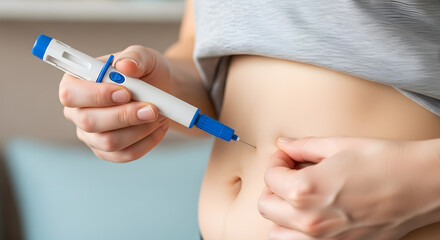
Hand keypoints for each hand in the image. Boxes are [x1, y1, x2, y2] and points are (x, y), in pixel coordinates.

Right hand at [60, 46, 170, 161]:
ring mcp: (90, 134)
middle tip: (153, 109)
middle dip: (124, 116)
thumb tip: (125, 66)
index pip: (71, 93)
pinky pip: (124, 154)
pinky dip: (147, 142)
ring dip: (140, 130)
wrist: (162, 91)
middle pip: (89, 122)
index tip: (126, 93)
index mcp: (76, 83)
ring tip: (160, 115)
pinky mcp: (107, 151)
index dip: (96, 95)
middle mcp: (76, 111)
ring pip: (109, 142)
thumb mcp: (145, 57)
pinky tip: (159, 127)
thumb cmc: (146, 71)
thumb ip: (135, 57)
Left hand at [258, 137, 439, 239]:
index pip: (269, 177)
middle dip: (273, 186)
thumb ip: (303, 146)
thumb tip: (284, 144)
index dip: (276, 162)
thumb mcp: (339, 145)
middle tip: (290, 174)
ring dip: (280, 213)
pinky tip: (311, 214)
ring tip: (297, 196)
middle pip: (265, 206)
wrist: (423, 185)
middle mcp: (309, 220)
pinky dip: (296, 232)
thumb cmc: (385, 162)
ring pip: (277, 232)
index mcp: (304, 190)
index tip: (287, 157)